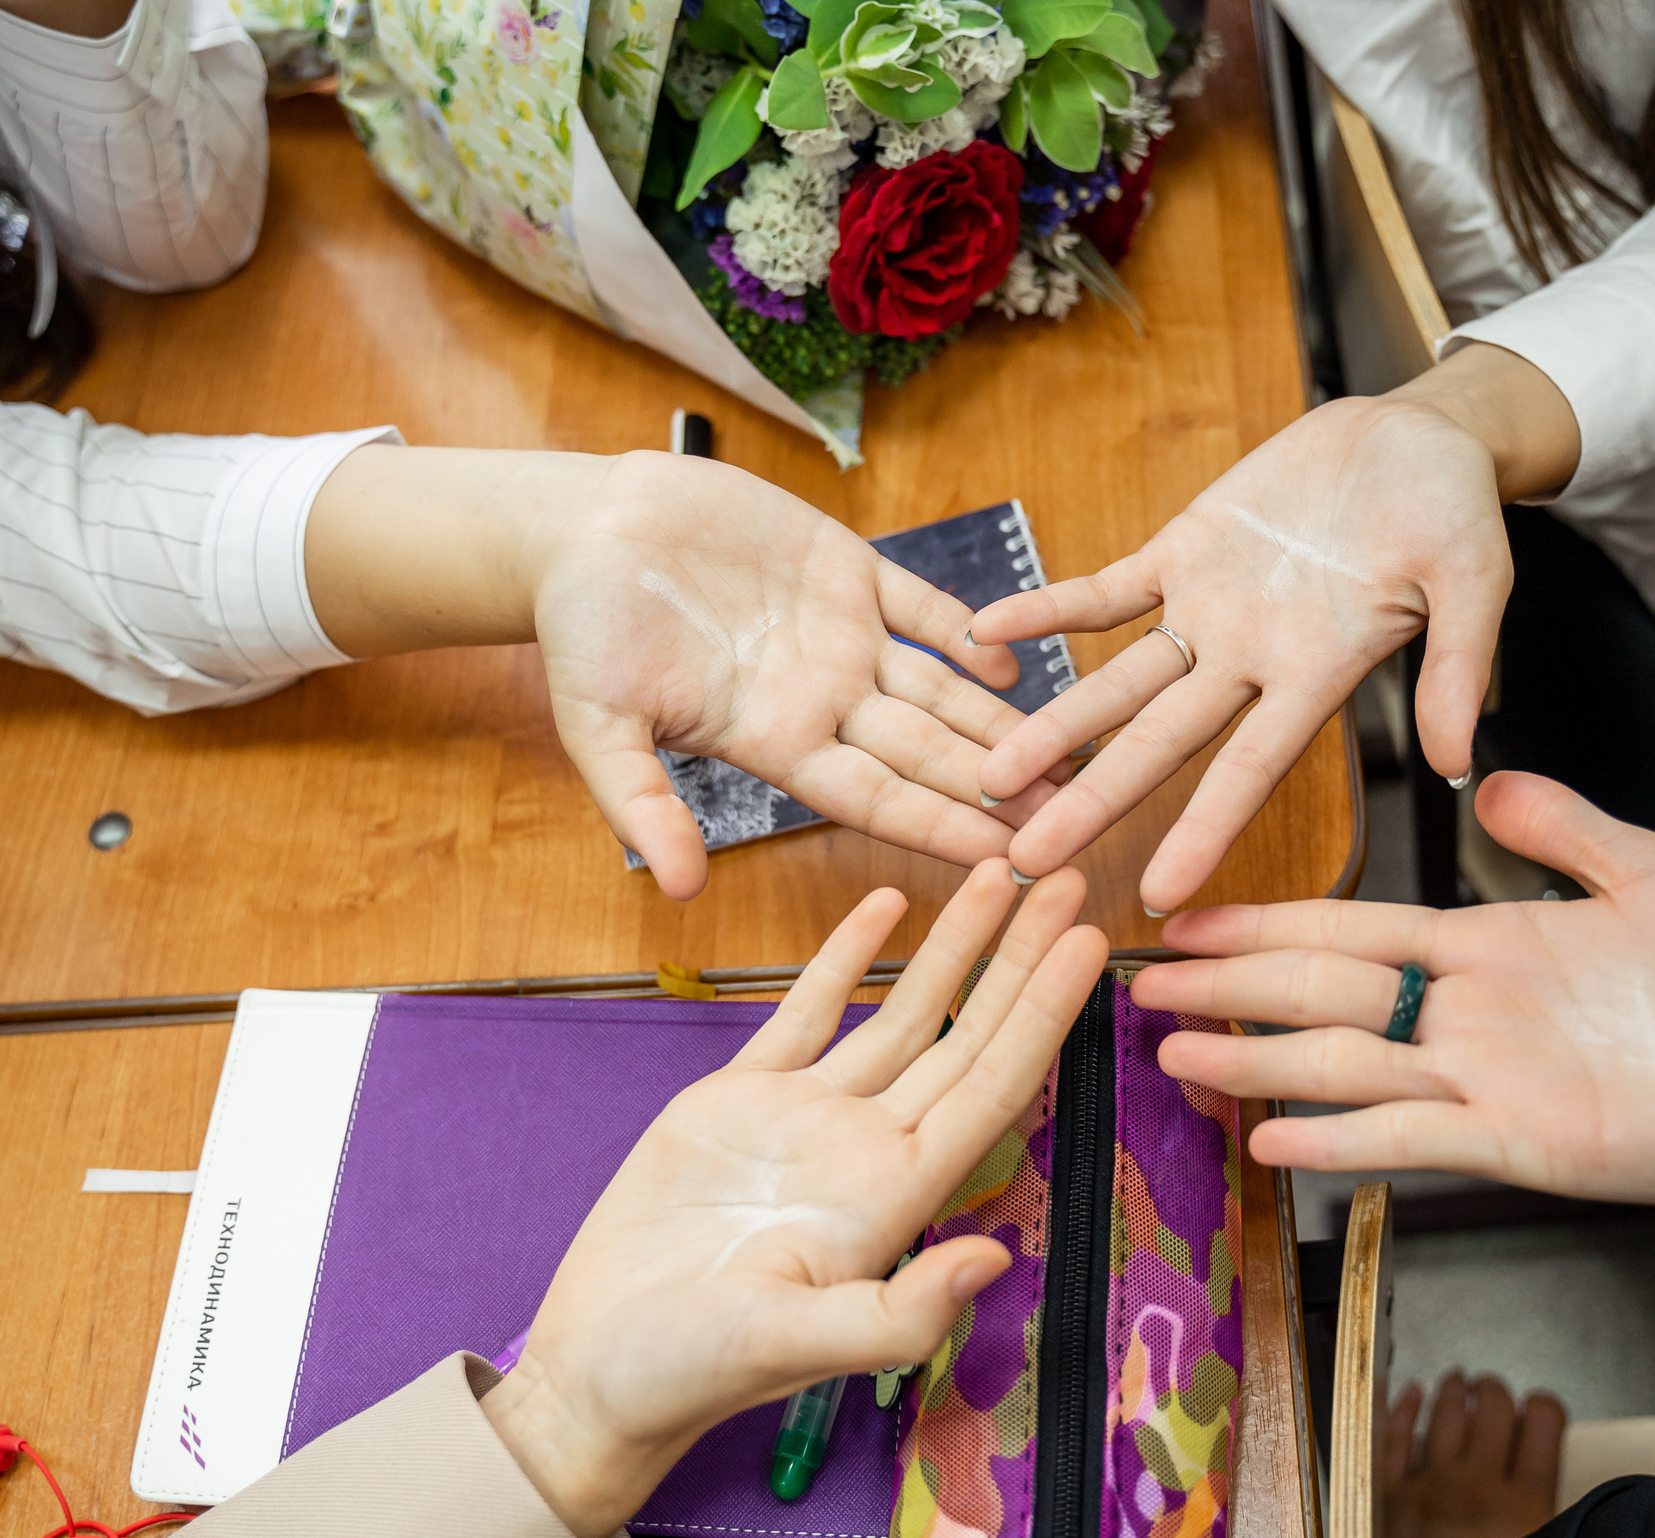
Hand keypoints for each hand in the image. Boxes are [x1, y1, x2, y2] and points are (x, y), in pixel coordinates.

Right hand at [307, 446, 1060, 900]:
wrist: (581, 529)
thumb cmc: (581, 630)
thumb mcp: (598, 727)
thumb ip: (643, 806)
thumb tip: (679, 890)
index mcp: (774, 741)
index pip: (878, 799)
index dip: (944, 827)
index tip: (1007, 861)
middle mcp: (821, 698)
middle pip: (929, 754)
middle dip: (998, 790)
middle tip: (1073, 823)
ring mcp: (840, 636)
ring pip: (941, 689)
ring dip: (1003, 722)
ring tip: (1072, 755)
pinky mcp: (845, 569)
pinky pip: (922, 605)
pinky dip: (969, 628)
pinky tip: (1019, 657)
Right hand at [478, 859, 1108, 1537]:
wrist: (602, 1370)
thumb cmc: (691, 1371)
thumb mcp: (792, 1344)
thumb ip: (893, 1314)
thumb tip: (994, 1261)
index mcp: (895, 1198)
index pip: (992, 1087)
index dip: (1043, 1015)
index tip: (1089, 946)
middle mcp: (869, 1149)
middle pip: (967, 1035)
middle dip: (1019, 958)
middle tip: (1069, 877)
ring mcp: (809, 1120)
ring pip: (902, 1013)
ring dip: (953, 946)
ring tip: (996, 873)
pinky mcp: (740, 1100)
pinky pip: (809, 1012)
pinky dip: (846, 957)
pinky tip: (885, 907)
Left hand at [968, 345, 1576, 912]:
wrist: (1420, 436)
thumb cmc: (1457, 509)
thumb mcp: (1476, 582)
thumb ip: (1456, 669)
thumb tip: (1454, 762)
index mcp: (1317, 676)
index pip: (1249, 771)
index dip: (1202, 831)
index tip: (1156, 896)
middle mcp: (1251, 660)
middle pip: (1159, 744)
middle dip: (1093, 802)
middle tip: (1027, 862)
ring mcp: (1210, 609)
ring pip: (1118, 683)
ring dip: (1055, 726)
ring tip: (989, 777)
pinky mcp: (1184, 549)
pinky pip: (1103, 591)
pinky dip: (1047, 609)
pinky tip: (986, 632)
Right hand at [1129, 772, 1654, 1268]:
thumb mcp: (1645, 873)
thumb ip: (1561, 830)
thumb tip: (1481, 781)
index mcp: (1485, 950)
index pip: (1349, 931)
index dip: (1266, 923)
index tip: (1187, 913)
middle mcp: (1466, 1018)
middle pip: (1323, 997)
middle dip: (1232, 986)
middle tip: (1142, 982)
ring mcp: (1486, 1084)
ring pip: (1345, 1068)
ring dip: (1259, 1060)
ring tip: (1177, 1051)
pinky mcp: (1524, 1143)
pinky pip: (1412, 1139)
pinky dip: (1340, 1139)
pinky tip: (1271, 1135)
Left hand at [1376, 1373, 1563, 1537]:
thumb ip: (1549, 1517)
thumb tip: (1549, 1480)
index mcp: (1526, 1502)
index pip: (1544, 1419)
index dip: (1543, 1406)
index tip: (1539, 1410)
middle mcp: (1477, 1484)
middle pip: (1492, 1406)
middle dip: (1496, 1391)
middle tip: (1493, 1391)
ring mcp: (1428, 1486)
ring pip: (1444, 1412)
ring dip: (1454, 1390)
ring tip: (1459, 1382)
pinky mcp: (1388, 1499)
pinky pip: (1392, 1437)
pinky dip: (1403, 1409)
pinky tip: (1412, 1394)